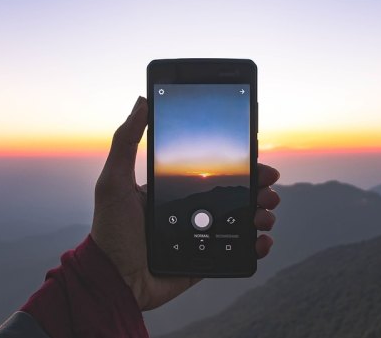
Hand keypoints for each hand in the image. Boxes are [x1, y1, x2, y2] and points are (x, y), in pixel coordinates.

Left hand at [90, 96, 280, 310]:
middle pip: (234, 195)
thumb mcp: (114, 180)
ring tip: (267, 214)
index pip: (214, 172)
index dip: (240, 166)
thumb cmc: (110, 229)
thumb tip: (141, 101)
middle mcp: (190, 211)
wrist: (113, 279)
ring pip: (241, 222)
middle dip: (258, 189)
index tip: (257, 160)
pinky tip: (263, 241)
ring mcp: (200, 237)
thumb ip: (126, 141)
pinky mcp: (205, 262)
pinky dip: (256, 247)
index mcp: (174, 190)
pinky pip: (237, 253)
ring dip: (262, 214)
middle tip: (270, 189)